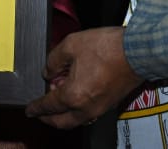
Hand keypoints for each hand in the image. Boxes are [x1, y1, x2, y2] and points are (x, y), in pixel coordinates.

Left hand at [25, 27, 142, 129]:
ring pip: (75, 120)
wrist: (138, 51)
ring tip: (58, 96)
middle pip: (61, 122)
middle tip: (40, 111)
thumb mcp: (72, 44)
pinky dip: (77, 108)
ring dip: (63, 113)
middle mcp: (86, 108)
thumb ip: (54, 59)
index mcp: (73, 95)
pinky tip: (76, 93)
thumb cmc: (109, 48)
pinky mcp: (109, 104)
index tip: (30, 110)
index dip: (35, 108)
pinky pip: (87, 114)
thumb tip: (49, 70)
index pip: (48, 106)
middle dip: (48, 118)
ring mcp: (99, 109)